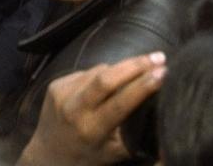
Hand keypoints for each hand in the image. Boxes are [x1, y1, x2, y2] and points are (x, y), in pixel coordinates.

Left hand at [17, 52, 166, 165]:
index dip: (143, 85)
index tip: (164, 73)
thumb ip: (136, 135)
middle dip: (136, 64)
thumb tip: (165, 117)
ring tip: (138, 68)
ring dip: (120, 68)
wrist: (47, 155)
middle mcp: (74, 109)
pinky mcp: (56, 84)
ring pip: (98, 70)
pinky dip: (101, 74)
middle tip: (159, 57)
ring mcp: (62, 94)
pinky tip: (107, 82)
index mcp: (92, 129)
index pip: (121, 102)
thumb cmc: (88, 157)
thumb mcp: (115, 152)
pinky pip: (86, 72)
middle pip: (106, 78)